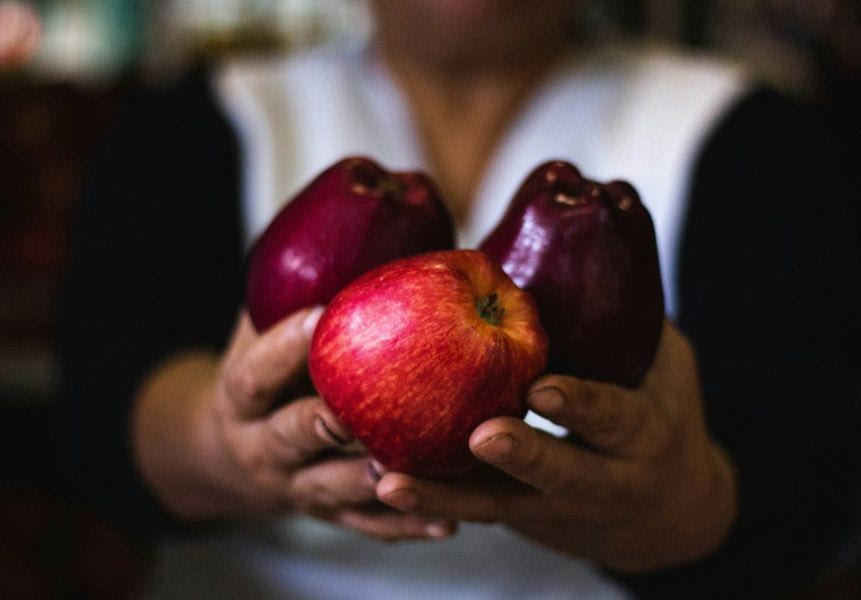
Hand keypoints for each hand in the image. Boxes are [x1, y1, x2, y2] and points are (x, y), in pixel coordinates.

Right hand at [134, 308, 454, 540]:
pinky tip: (447, 522)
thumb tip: (360, 216)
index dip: (284, 346)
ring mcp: (296, 486)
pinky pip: (368, 526)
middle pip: (287, 437)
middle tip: (349, 414)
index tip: (319, 318)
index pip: (257, 371)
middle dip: (316, 425)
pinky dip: (406, 525)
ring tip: (405, 473)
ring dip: (368, 483)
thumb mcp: (257, 334)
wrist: (231, 454)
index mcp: (242, 395)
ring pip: (330, 489)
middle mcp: (262, 445)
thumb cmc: (264, 374)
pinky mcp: (330, 514)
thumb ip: (291, 294)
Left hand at [375, 322, 736, 569]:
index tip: (541, 386)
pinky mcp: (519, 518)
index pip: (613, 417)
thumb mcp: (666, 368)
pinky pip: (474, 508)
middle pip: (558, 474)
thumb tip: (579, 238)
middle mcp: (603, 481)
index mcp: (643, 435)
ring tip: (389, 481)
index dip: (580, 404)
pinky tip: (381, 480)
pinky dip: (431, 498)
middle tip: (478, 436)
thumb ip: (625, 322)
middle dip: (519, 456)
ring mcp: (556, 510)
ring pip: (497, 506)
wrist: (668, 516)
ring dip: (443, 496)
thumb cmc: (663, 415)